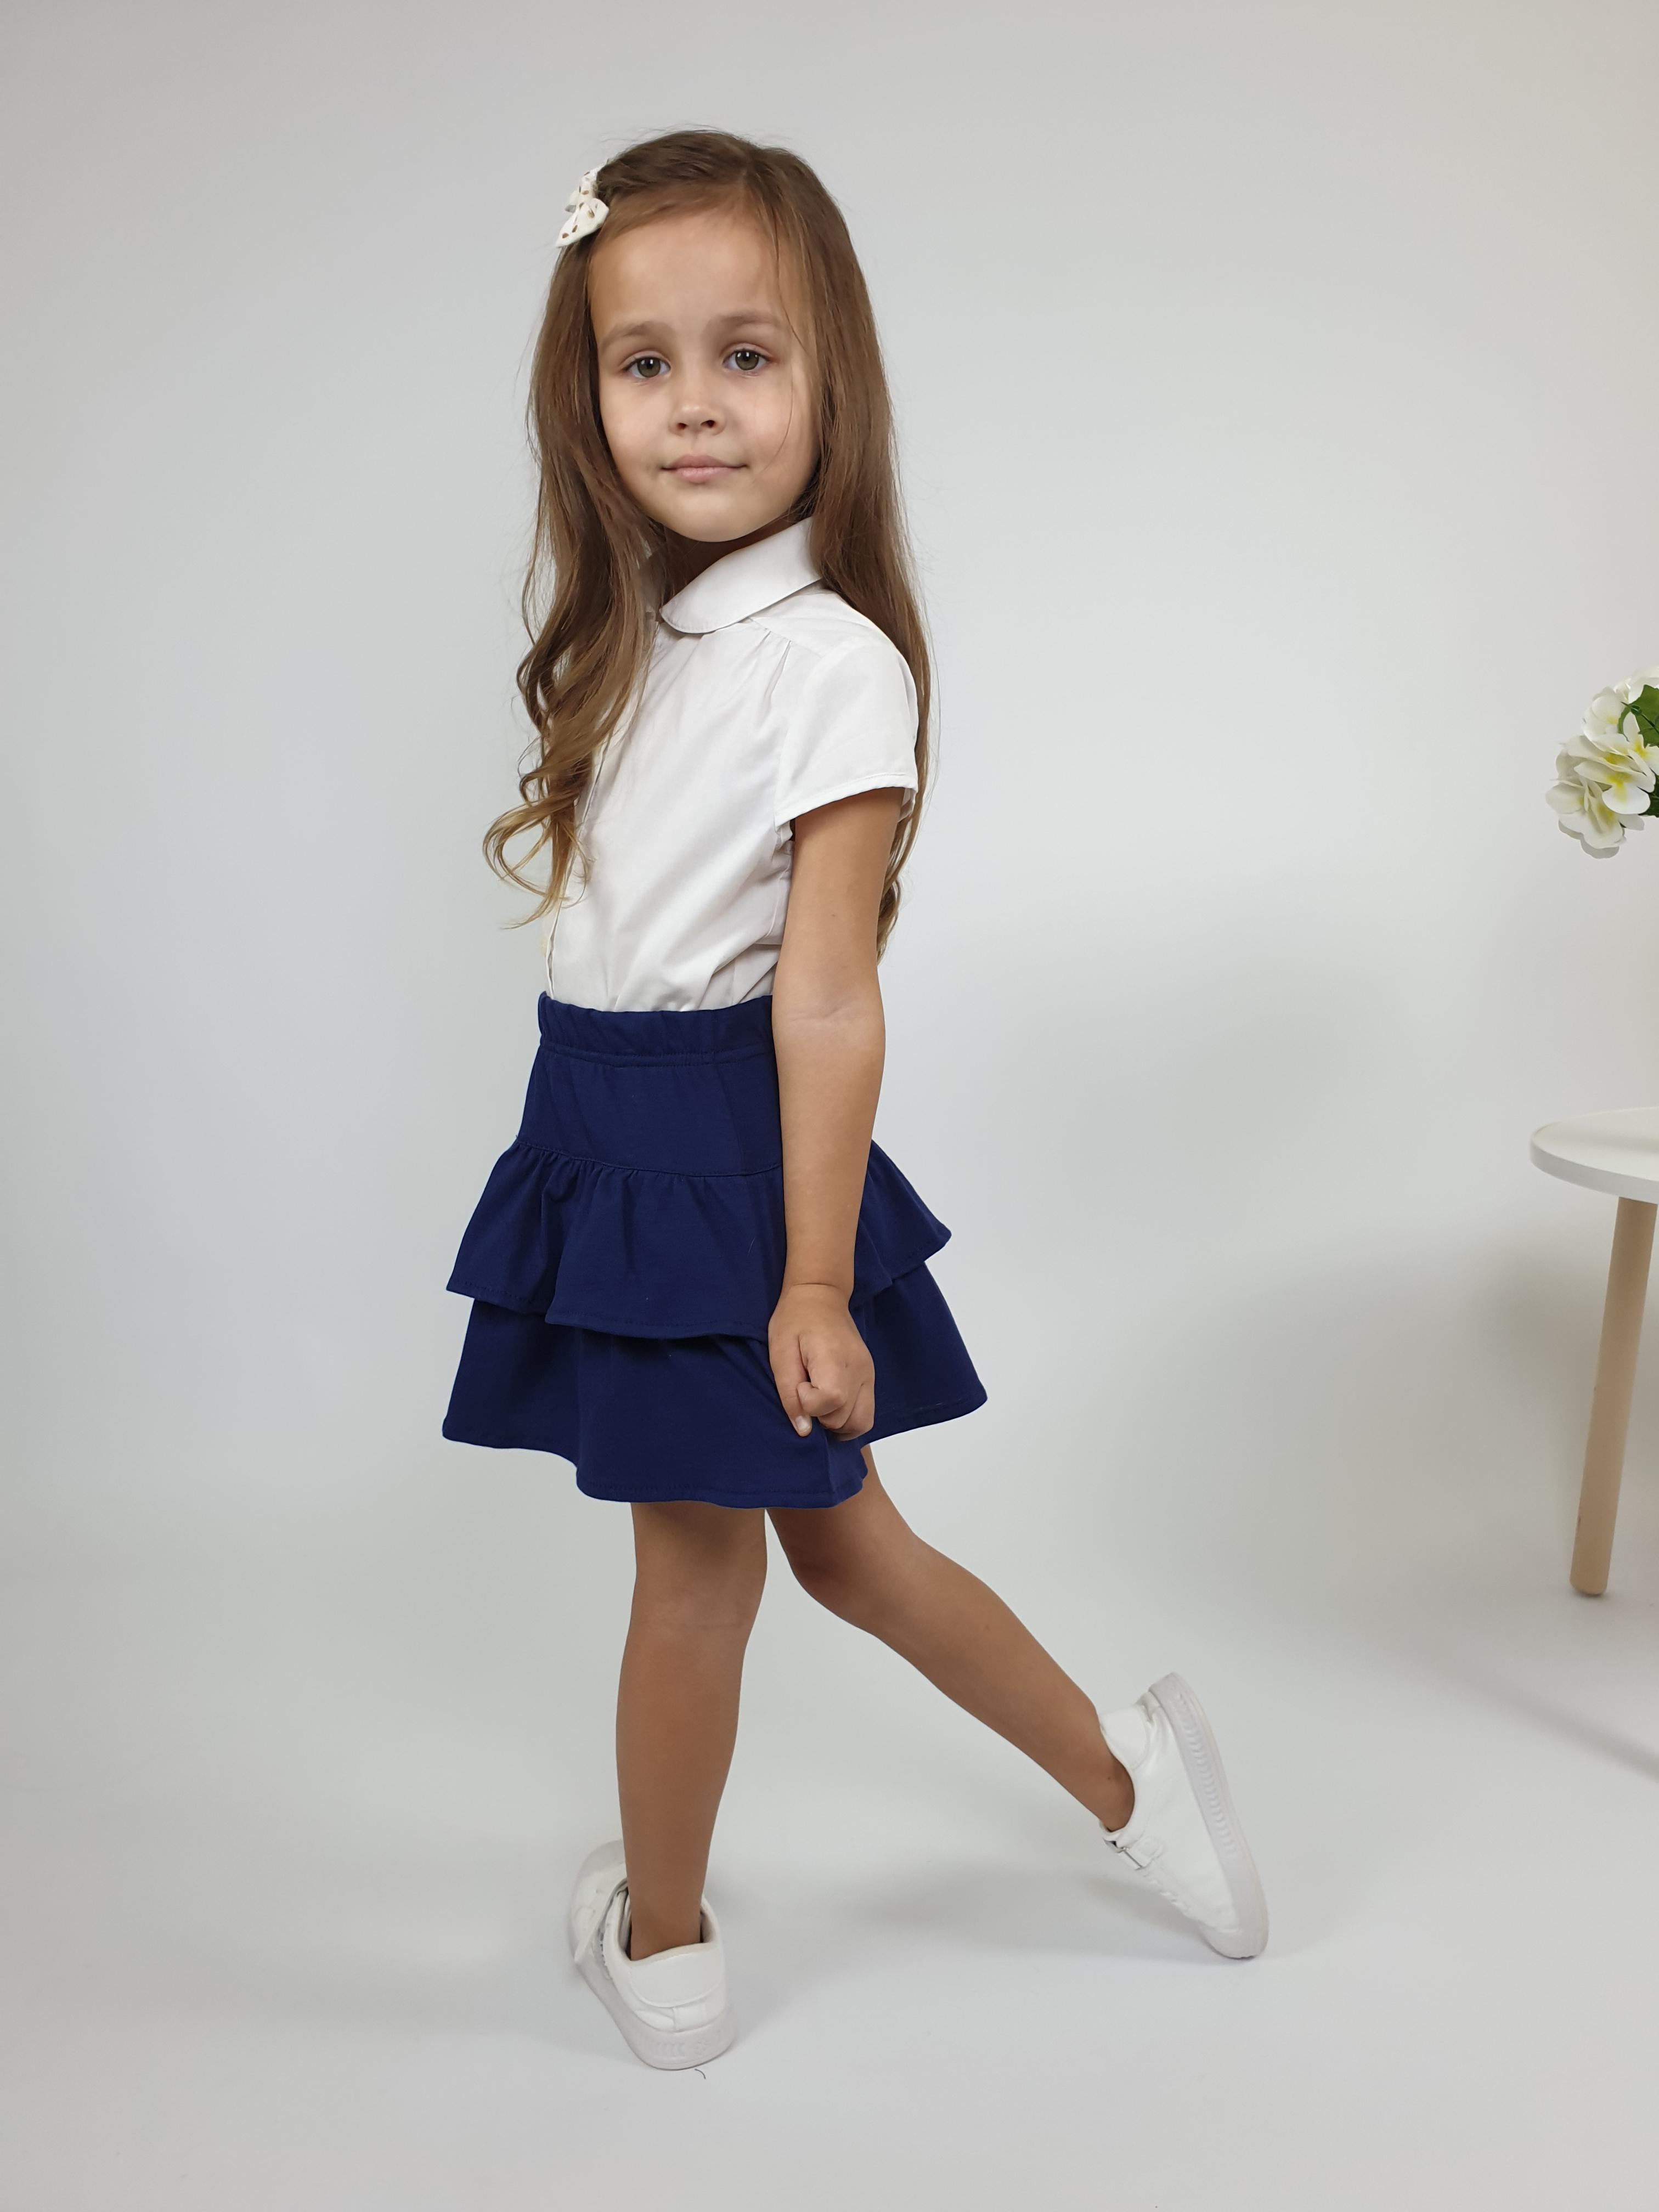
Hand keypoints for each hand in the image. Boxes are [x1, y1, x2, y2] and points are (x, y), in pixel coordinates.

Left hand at [768, 1282, 874, 1440]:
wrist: (821, 1296)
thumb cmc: (794, 1321)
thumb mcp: (780, 1354)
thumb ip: (789, 1393)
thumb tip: (804, 1431)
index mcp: (835, 1357)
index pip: (832, 1400)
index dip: (809, 1403)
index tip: (800, 1385)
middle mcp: (859, 1369)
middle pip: (845, 1418)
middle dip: (820, 1416)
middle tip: (806, 1391)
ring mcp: (869, 1374)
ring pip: (860, 1423)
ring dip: (836, 1423)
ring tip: (818, 1403)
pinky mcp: (870, 1377)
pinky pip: (866, 1414)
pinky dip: (848, 1419)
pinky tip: (830, 1407)